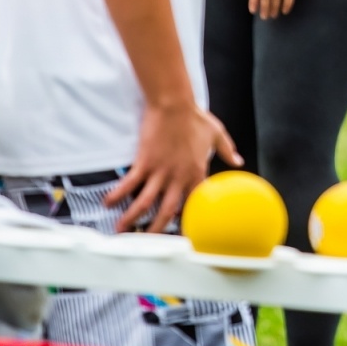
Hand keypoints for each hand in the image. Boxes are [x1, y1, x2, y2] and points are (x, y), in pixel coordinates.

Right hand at [104, 101, 240, 231]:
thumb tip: (238, 161)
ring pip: (145, 202)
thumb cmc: (195, 117)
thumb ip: (227, 150)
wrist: (175, 104)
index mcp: (196, 172)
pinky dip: (118, 195)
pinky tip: (107, 204)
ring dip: (132, 218)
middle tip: (148, 241)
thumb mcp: (217, 134)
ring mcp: (160, 171)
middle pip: (168, 211)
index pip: (194, 202)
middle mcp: (179, 177)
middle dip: (158, 229)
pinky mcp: (144, 162)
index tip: (181, 229)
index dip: (188, 218)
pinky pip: (129, 183)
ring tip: (121, 230)